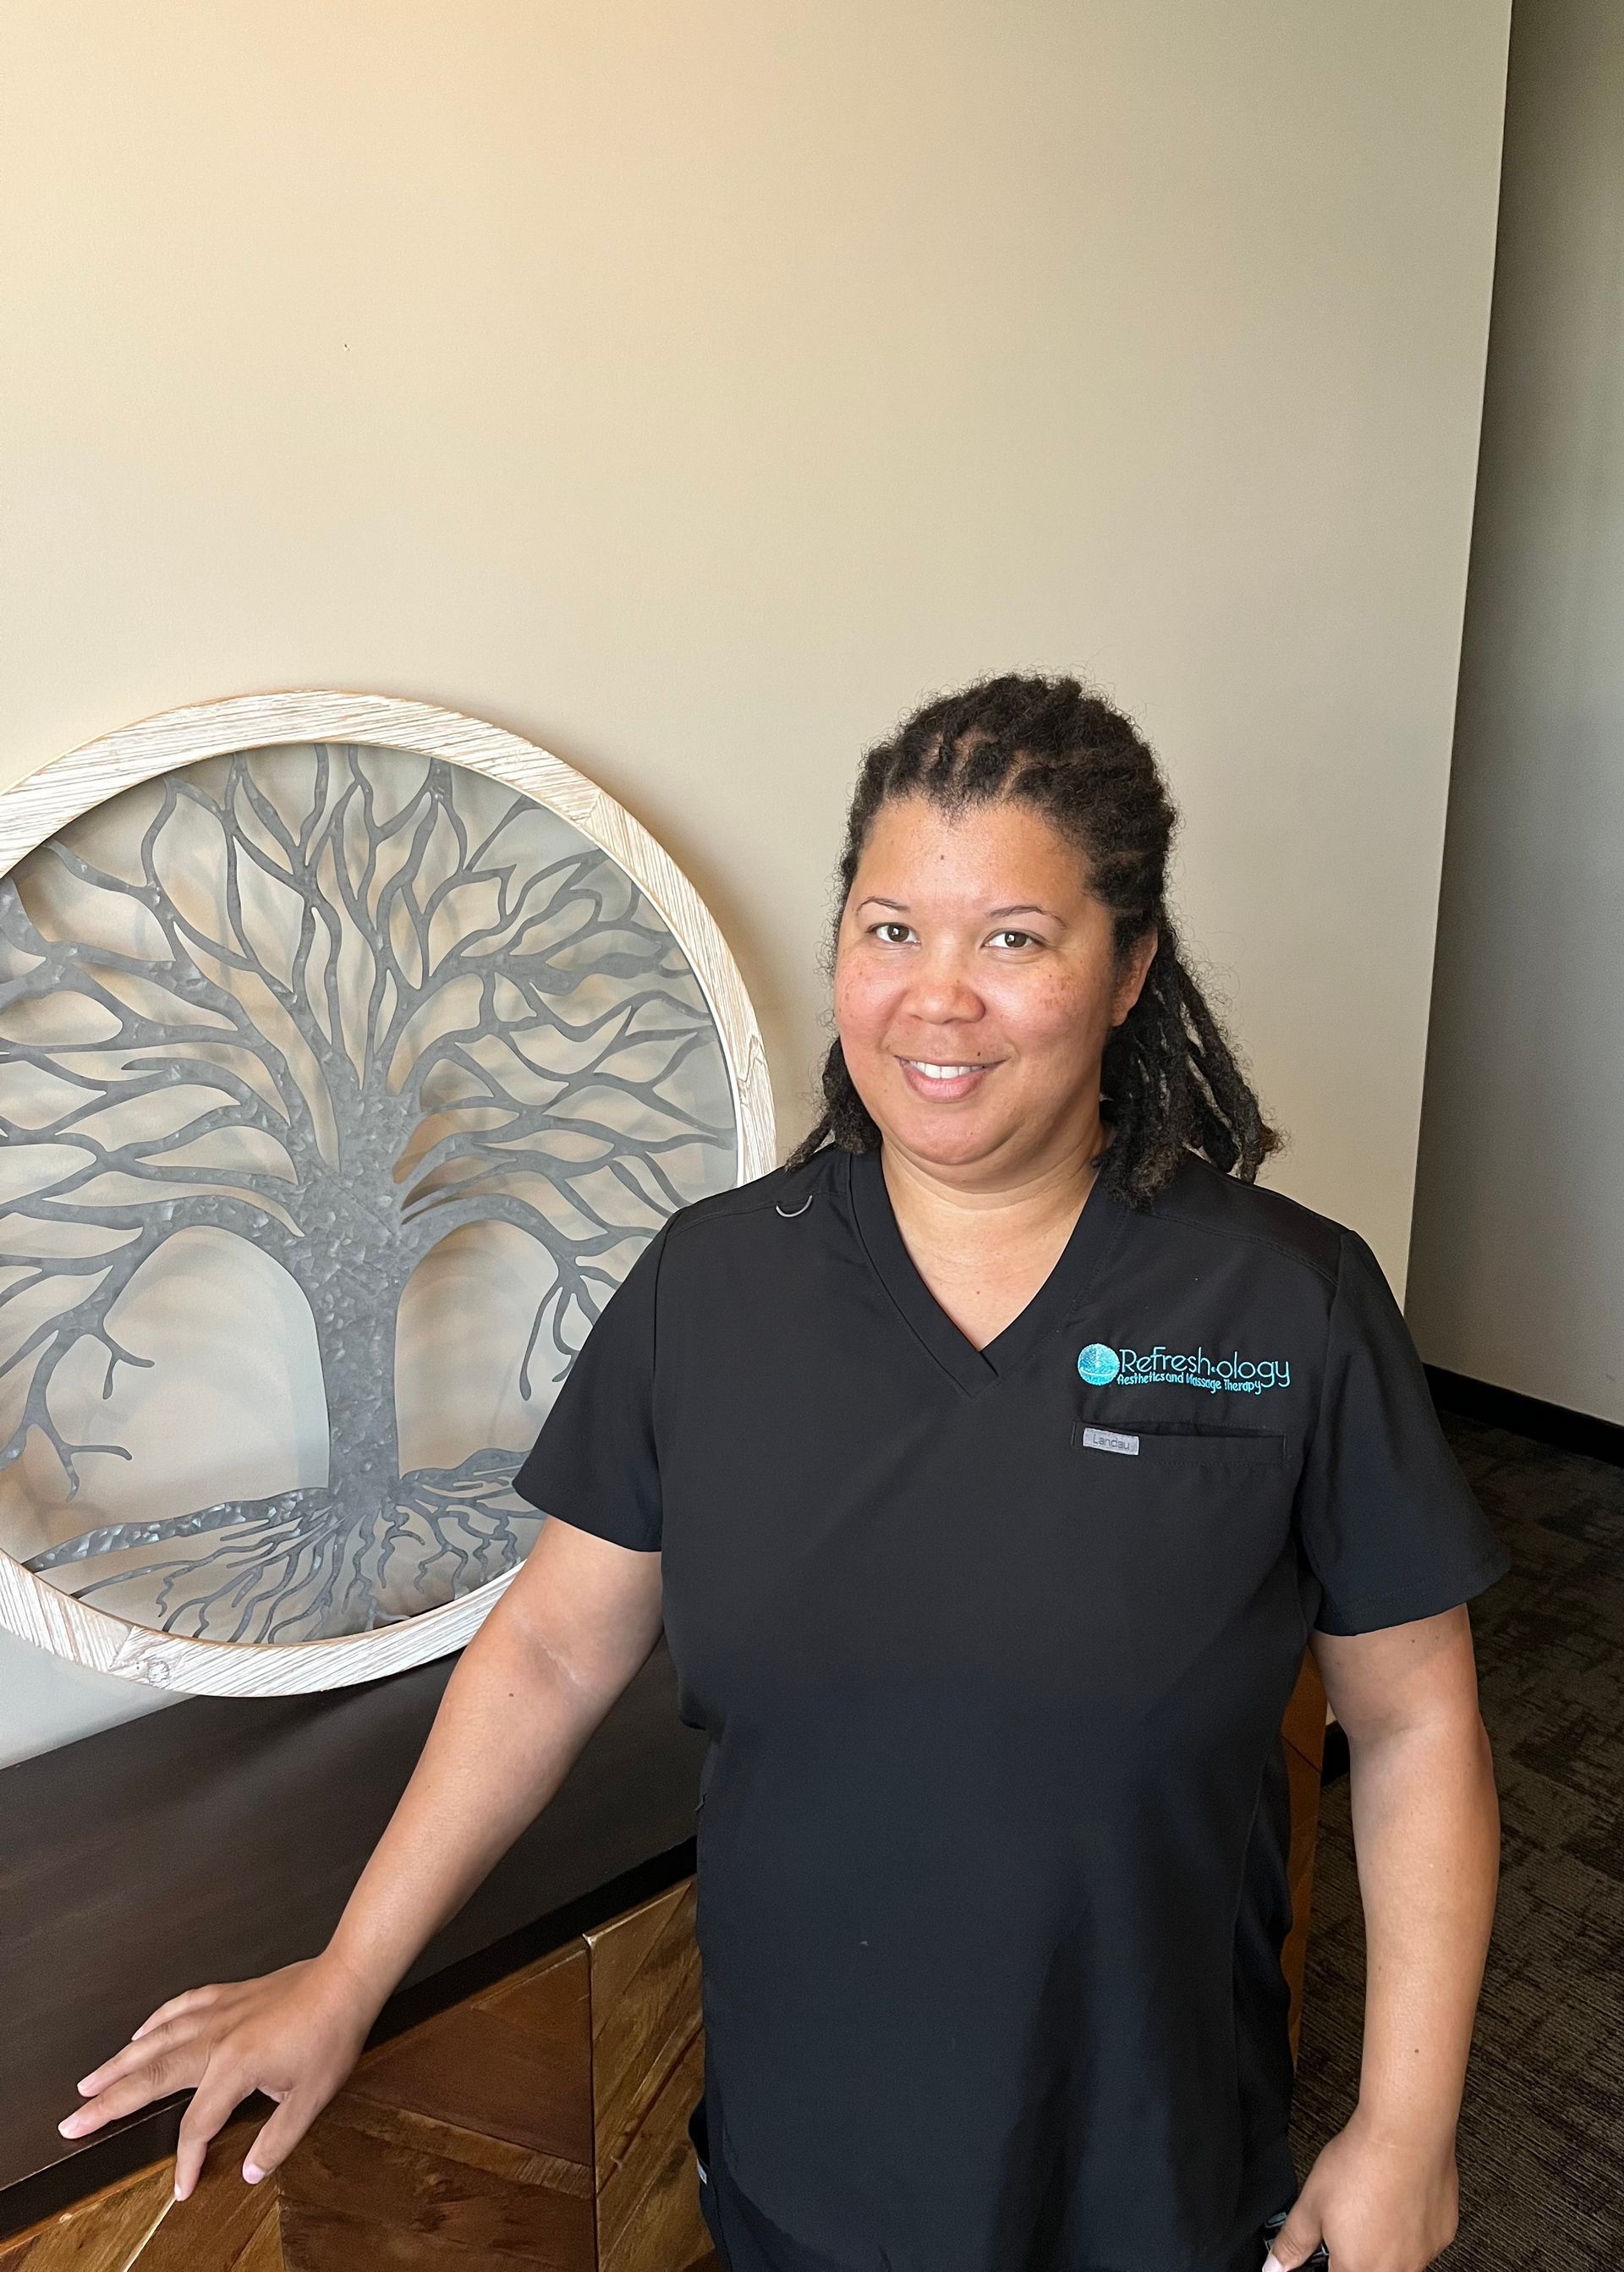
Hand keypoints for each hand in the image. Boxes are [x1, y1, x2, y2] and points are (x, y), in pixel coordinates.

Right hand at [56, 1953, 380, 2200]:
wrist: (346, 1979)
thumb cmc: (331, 2036)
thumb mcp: (312, 2099)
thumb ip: (277, 2140)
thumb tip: (251, 2173)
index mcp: (234, 2068)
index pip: (196, 2126)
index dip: (187, 2161)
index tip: (182, 2189)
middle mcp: (215, 2039)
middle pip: (151, 2077)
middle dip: (109, 2103)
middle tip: (73, 2121)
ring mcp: (217, 2012)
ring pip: (155, 2039)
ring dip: (119, 2062)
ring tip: (88, 2082)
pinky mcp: (227, 1994)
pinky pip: (179, 2007)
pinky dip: (154, 2021)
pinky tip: (139, 2033)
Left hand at [1264, 2114, 1459, 2270]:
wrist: (1406, 2133)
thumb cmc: (1361, 2164)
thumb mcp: (1311, 2201)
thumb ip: (1293, 2241)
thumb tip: (1276, 2265)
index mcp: (1359, 2268)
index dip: (1329, 2260)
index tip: (1330, 2244)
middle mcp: (1395, 2270)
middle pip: (1369, 2268)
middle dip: (1357, 2249)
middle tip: (1351, 2216)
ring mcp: (1424, 2255)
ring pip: (1398, 2258)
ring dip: (1384, 2240)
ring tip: (1374, 2201)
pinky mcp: (1443, 2234)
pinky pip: (1423, 2240)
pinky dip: (1410, 2226)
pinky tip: (1399, 2197)